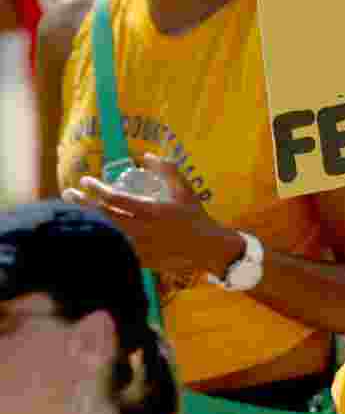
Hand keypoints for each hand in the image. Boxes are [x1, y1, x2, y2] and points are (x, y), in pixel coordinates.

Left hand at [62, 154, 240, 276]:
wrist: (206, 247)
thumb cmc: (194, 215)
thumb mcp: (185, 190)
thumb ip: (168, 170)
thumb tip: (146, 155)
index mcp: (153, 211)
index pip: (117, 199)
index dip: (97, 189)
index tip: (86, 180)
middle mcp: (143, 229)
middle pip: (104, 217)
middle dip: (83, 204)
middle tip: (68, 192)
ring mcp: (139, 246)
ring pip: (105, 234)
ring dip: (87, 222)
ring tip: (72, 210)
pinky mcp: (139, 259)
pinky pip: (113, 248)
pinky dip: (99, 239)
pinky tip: (88, 232)